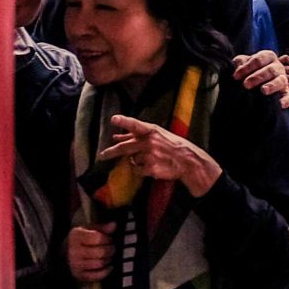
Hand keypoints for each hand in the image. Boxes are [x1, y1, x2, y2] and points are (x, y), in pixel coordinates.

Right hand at [65, 225, 111, 282]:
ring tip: (108, 256)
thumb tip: (114, 225)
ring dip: (108, 260)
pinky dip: (106, 271)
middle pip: (101, 252)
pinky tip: (108, 266)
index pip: (98, 238)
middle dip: (110, 250)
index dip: (108, 238)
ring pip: (100, 264)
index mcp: (76, 236)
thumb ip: (102, 227)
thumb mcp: (88, 229)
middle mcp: (74, 251)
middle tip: (112, 248)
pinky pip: (96, 275)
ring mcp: (75, 264)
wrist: (64, 253)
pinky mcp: (78, 275)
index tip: (109, 239)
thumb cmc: (80, 240)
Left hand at [100, 115, 222, 196]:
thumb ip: (136, 135)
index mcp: (152, 131)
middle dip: (111, 152)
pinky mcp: (150, 168)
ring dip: (136, 160)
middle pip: (125, 148)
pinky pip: (137, 170)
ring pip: (132, 160)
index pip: (136, 125)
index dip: (124, 121)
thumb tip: (117, 136)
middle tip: (102, 155)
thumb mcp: (157, 135)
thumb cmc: (172, 145)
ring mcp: (150, 156)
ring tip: (149, 159)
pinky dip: (140, 169)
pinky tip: (151, 166)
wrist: (187, 160)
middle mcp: (149, 143)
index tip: (114, 119)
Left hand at [233, 50, 288, 107]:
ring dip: (272, 85)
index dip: (247, 67)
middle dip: (257, 77)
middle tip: (246, 85)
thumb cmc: (247, 70)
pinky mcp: (285, 92)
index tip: (236, 76)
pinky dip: (286, 100)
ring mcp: (282, 79)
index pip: (259, 59)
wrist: (253, 82)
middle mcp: (277, 67)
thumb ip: (240, 62)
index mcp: (268, 57)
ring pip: (281, 81)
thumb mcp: (242, 63)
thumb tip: (239, 67)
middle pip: (270, 70)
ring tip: (263, 91)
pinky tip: (280, 104)